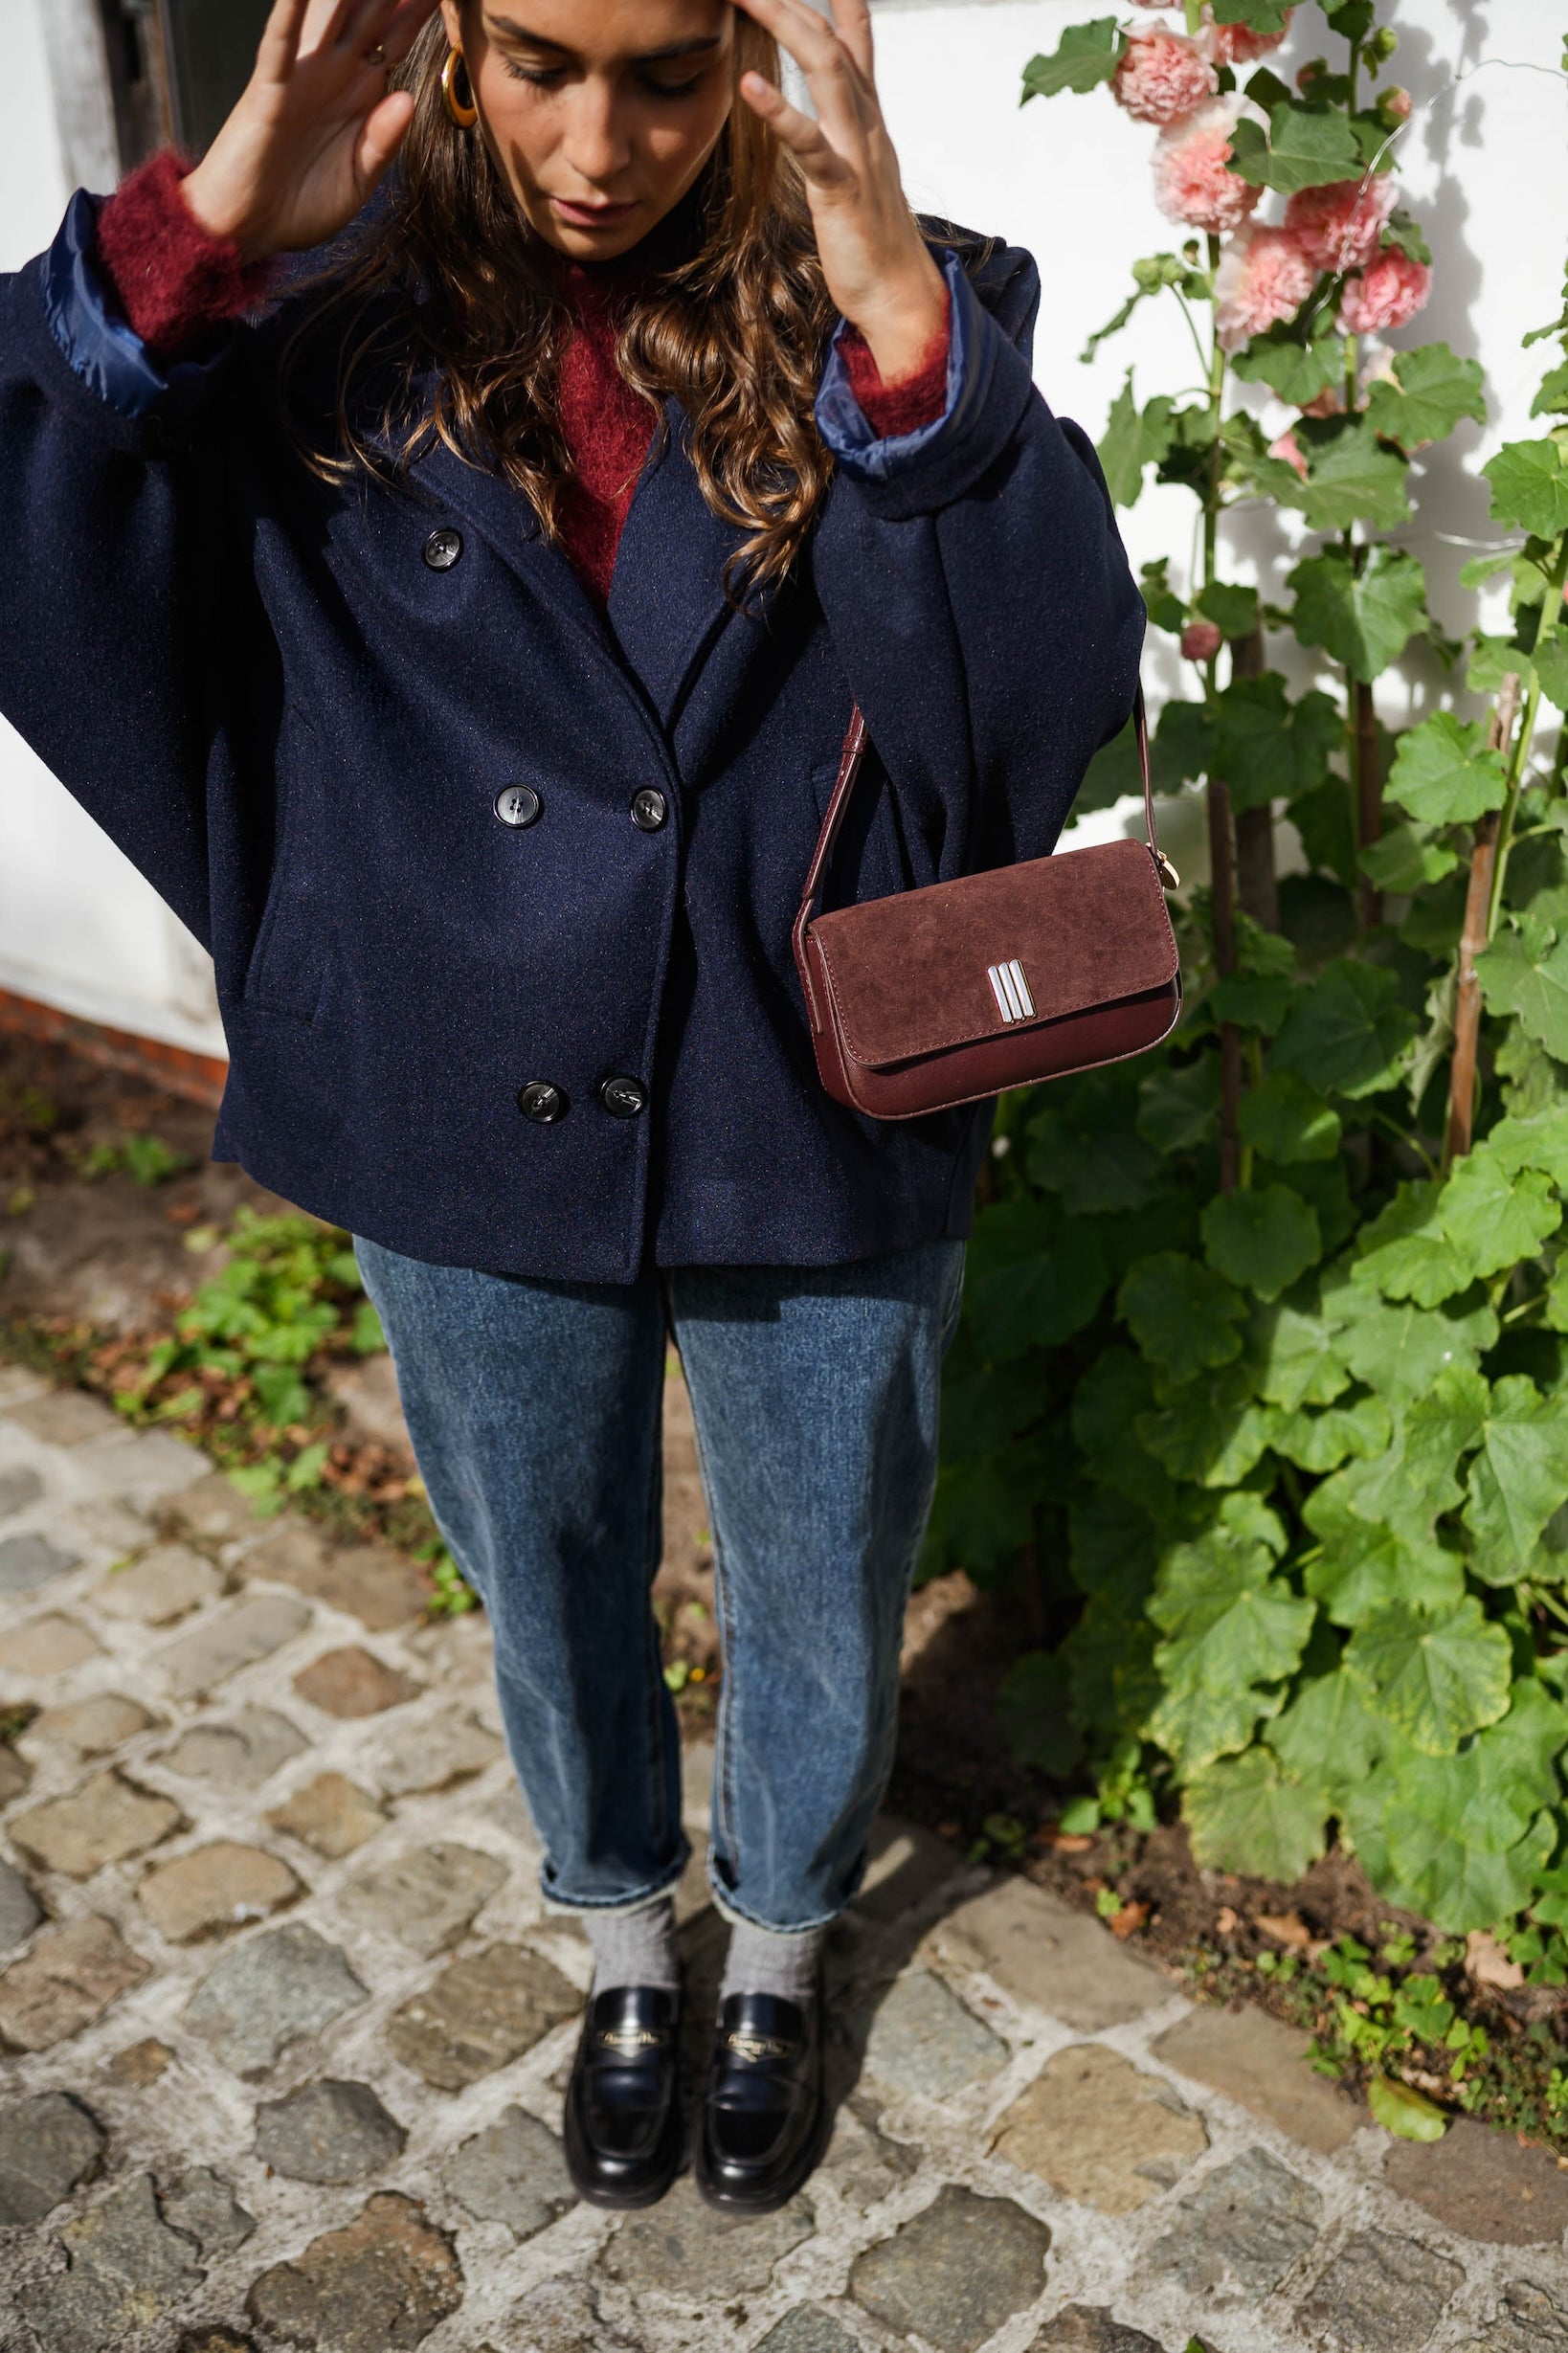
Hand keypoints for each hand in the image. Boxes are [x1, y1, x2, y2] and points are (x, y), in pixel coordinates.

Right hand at [181, 0, 442, 261]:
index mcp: (361, 93)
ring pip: (330, 14)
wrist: (247, 231)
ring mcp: (302, 75)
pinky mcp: (269, 90)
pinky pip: (280, 42)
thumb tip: (407, 98)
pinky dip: (290, 12)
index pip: (396, 37)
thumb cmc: (299, 206)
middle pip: (370, 12)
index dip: (419, 9)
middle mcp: (333, 73)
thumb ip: (383, 144)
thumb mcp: (357, 181)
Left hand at [731, 0, 947, 382]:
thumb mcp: (860, 177)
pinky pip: (809, 143)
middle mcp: (868, 125)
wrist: (900, 298)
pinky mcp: (842, 189)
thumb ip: (842, 141)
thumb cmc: (873, 244)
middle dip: (791, 2)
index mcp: (870, 121)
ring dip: (786, 25)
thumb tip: (820, 127)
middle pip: (831, 43)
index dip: (837, 2)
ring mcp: (858, 153)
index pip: (854, 43)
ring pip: (827, 71)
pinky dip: (779, 111)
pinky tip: (749, 85)